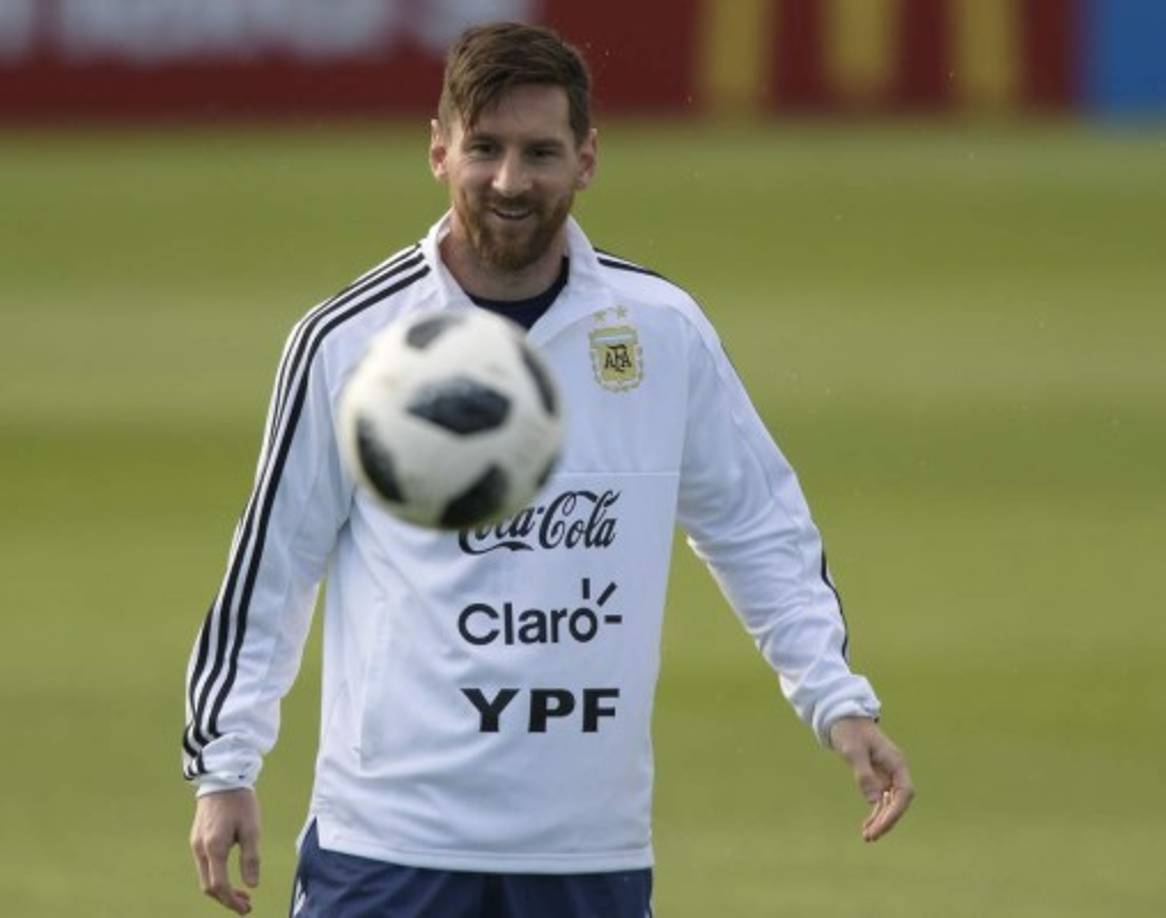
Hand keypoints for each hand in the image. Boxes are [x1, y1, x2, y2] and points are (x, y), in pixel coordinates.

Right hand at [190, 788, 261, 914]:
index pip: (218, 886)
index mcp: (213, 847)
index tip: (247, 908)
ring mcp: (195, 843)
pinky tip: (230, 874)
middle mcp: (199, 848)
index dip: (231, 901)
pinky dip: (216, 876)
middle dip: (226, 899)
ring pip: (205, 876)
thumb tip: (252, 885)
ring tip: (242, 893)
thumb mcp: (251, 829)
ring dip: (222, 889)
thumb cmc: (240, 801)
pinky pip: (205, 865)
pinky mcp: (196, 838)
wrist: (222, 776)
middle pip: (208, 886)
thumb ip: (251, 858)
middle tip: (247, 905)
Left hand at [828, 717, 914, 841]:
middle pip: (898, 802)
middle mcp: (895, 770)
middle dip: (886, 820)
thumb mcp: (854, 751)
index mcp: (896, 762)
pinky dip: (875, 813)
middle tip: (870, 837)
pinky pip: (880, 800)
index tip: (881, 824)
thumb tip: (874, 801)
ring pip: (889, 804)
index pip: (904, 793)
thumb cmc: (849, 731)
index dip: (895, 811)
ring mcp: (887, 775)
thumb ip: (864, 774)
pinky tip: (867, 826)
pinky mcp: (878, 778)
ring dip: (880, 820)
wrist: (843, 718)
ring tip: (867, 837)